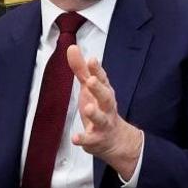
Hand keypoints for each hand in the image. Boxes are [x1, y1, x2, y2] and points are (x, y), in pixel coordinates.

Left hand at [66, 46, 143, 179]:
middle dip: (99, 89)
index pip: (102, 79)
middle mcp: (107, 107)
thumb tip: (72, 48)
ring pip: (101, 118)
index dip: (97, 70)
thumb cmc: (101, 109)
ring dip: (95, 113)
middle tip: (91, 81)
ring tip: (89, 108)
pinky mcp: (96, 139)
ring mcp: (103, 124)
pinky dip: (83, 139)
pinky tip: (76, 138)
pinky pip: (90, 140)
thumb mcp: (90, 88)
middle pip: (105, 97)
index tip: (92, 60)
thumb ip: (81, 69)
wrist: (115, 140)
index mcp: (105, 93)